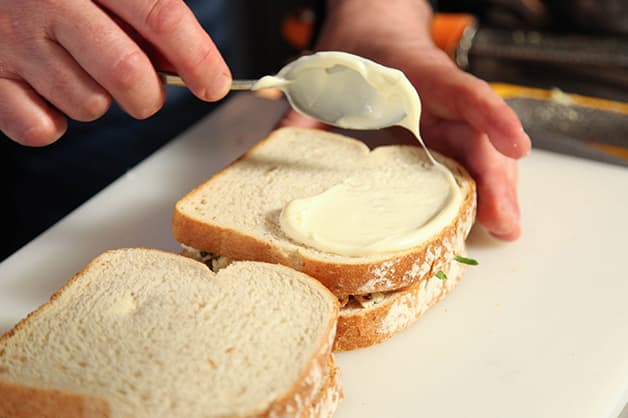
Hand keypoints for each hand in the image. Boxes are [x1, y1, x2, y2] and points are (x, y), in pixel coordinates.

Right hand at [0, 0, 230, 145]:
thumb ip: (145, 15)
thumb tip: (191, 64)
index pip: (161, 18)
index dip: (198, 58)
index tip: (214, 85)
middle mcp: (48, 2)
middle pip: (128, 73)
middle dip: (148, 95)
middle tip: (144, 92)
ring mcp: (13, 42)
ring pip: (88, 105)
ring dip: (97, 101)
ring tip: (76, 73)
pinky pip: (40, 129)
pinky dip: (52, 123)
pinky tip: (45, 93)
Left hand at [279, 0, 529, 239]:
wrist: (373, 27)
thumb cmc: (356, 49)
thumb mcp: (327, 72)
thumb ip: (305, 107)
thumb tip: (279, 139)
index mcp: (417, 76)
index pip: (462, 93)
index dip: (491, 118)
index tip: (516, 146)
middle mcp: (441, 97)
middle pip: (480, 136)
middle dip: (497, 180)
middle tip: (505, 223)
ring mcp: (447, 115)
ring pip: (482, 150)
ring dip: (497, 189)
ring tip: (504, 228)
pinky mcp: (444, 130)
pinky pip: (469, 156)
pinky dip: (481, 184)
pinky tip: (487, 213)